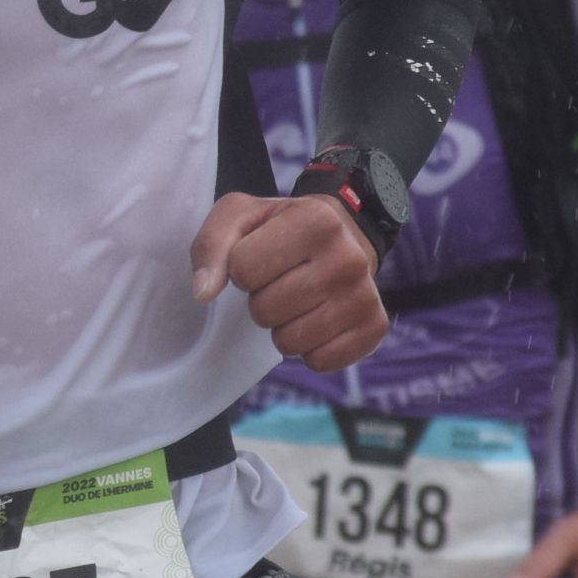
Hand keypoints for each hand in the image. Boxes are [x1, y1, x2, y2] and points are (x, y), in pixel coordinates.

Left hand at [187, 192, 387, 371]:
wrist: (343, 234)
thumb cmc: (281, 227)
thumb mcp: (241, 215)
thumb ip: (212, 246)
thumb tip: (203, 293)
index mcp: (315, 220)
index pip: (242, 269)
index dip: (240, 268)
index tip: (260, 256)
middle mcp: (348, 258)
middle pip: (265, 310)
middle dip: (260, 299)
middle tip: (278, 281)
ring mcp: (365, 295)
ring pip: (290, 342)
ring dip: (281, 327)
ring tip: (296, 300)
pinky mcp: (374, 327)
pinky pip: (320, 361)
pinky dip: (308, 349)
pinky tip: (315, 320)